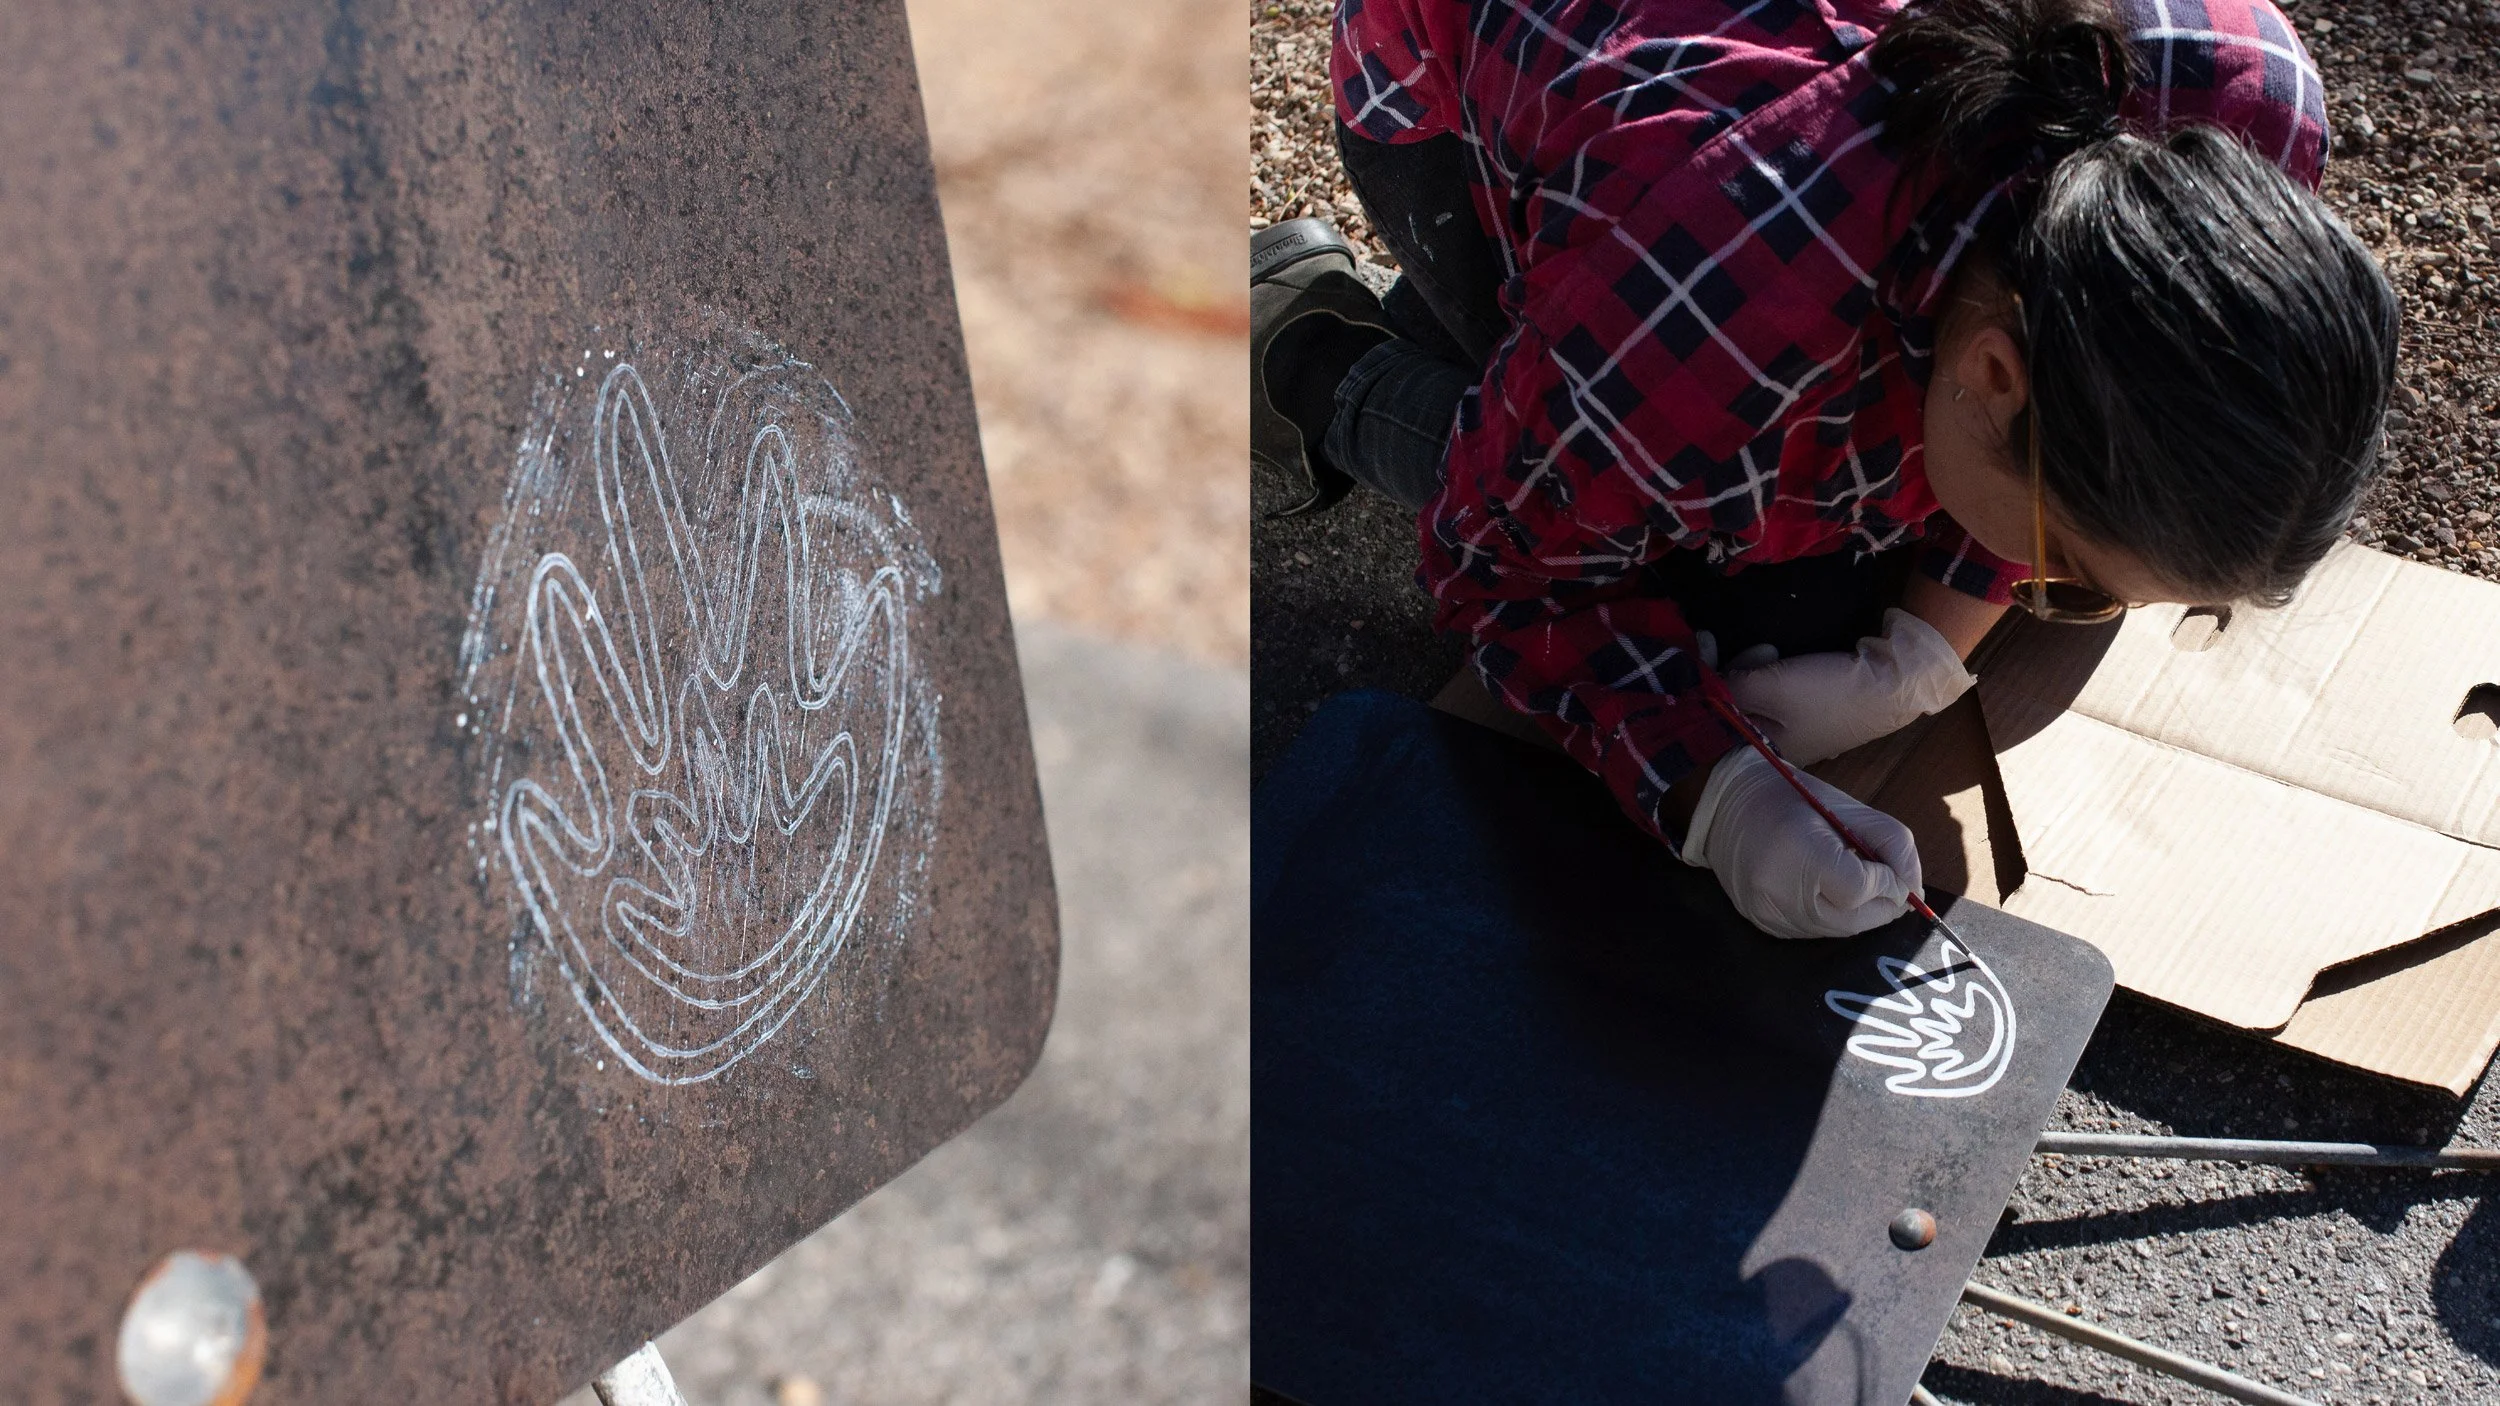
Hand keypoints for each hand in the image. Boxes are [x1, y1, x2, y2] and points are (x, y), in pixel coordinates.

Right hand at [1680, 746, 1922, 938]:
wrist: (1727, 806)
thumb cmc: (1794, 799)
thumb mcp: (1851, 808)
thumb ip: (1894, 846)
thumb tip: (1915, 892)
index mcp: (1800, 851)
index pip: (1861, 889)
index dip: (1887, 884)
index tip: (1893, 873)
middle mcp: (1779, 889)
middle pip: (1854, 920)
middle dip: (1881, 905)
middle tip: (1887, 885)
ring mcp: (1768, 912)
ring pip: (1838, 932)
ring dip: (1859, 914)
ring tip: (1856, 885)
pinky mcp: (1764, 924)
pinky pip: (1815, 933)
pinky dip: (1833, 917)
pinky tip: (1827, 893)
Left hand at [1720, 608, 1973, 764]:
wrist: (1895, 682)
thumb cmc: (1827, 691)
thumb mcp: (1768, 687)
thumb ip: (1728, 689)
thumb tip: (1703, 686)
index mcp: (1765, 756)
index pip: (1718, 722)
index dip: (1710, 685)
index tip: (1709, 652)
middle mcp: (1781, 752)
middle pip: (1738, 711)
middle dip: (1737, 675)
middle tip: (1758, 650)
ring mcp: (1802, 736)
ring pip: (1759, 702)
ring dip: (1756, 671)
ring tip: (1771, 650)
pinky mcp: (1818, 718)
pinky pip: (1780, 699)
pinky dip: (1776, 678)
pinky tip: (1780, 661)